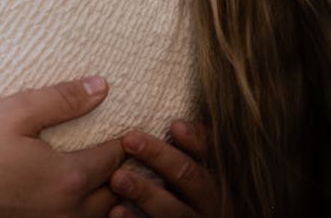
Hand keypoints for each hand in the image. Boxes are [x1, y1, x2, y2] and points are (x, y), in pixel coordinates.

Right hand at [0, 77, 124, 216]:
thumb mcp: (17, 112)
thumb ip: (62, 99)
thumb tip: (102, 87)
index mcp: (68, 178)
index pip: (114, 158)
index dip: (128, 142)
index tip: (138, 130)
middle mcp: (68, 211)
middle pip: (116, 193)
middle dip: (127, 171)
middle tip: (136, 153)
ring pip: (101, 217)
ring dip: (113, 197)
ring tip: (119, 177)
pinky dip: (92, 213)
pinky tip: (87, 200)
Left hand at [109, 120, 225, 217]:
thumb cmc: (183, 189)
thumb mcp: (194, 165)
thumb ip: (188, 146)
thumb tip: (174, 121)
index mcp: (214, 175)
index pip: (208, 152)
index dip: (195, 140)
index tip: (175, 126)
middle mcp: (209, 201)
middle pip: (189, 177)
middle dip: (159, 157)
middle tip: (129, 139)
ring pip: (173, 209)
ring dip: (144, 192)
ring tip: (117, 178)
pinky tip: (116, 211)